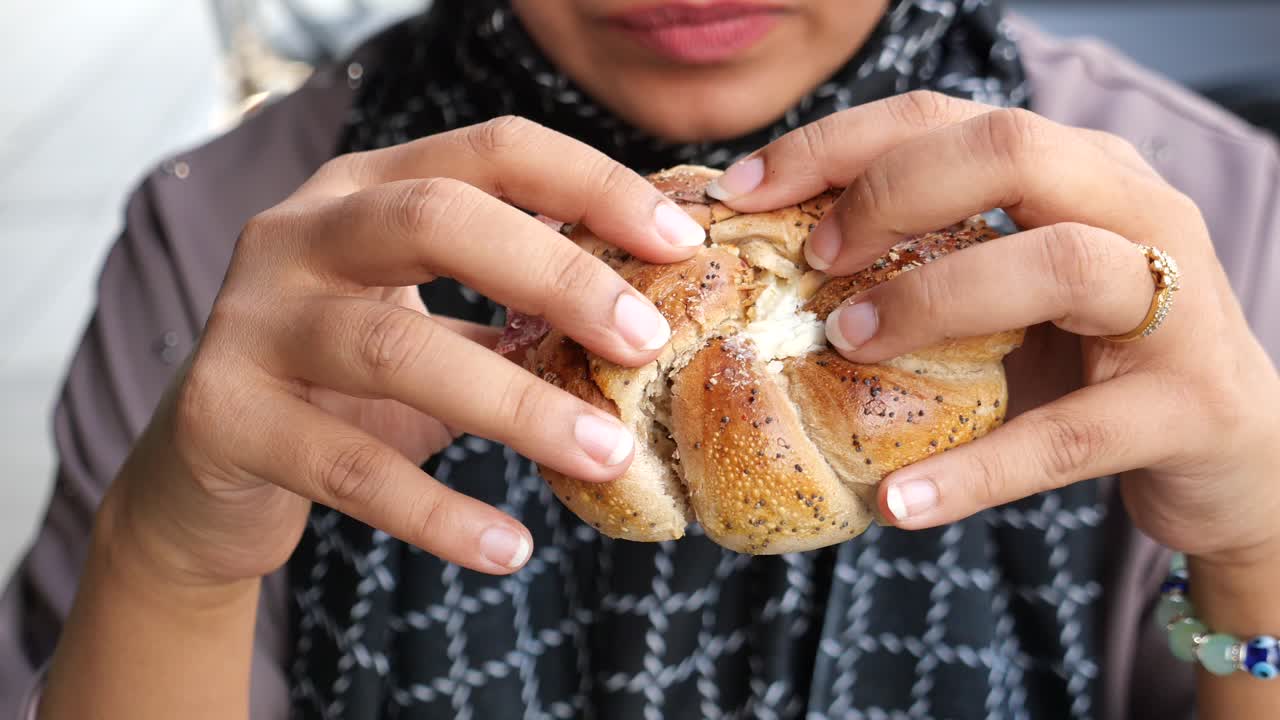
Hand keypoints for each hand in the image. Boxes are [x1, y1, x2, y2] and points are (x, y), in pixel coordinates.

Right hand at [109, 116, 708, 585]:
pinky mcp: (223, 415)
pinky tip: (508, 547)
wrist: (202, 471)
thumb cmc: (345, 386)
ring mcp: (249, 320)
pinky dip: (438, 512)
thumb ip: (511, 306)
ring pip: (394, 347)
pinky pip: (347, 468)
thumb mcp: (427, 322)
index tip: (680, 242)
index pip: (490, 152)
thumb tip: (653, 311)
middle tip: (648, 343)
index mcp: (362, 190)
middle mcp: (296, 233)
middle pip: (436, 219)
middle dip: (557, 276)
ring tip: (607, 455)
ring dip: (516, 406)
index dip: (591, 184)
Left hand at [706, 91, 1279, 568]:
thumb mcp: (1007, 289)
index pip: (945, 118)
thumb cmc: (1090, 358)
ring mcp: (1172, 303)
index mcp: (1076, 169)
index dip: (838, 143)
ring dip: (933, 298)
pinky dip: (976, 470)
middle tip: (816, 256)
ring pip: (1053, 265)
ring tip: (846, 341)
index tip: (744, 188)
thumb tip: (773, 271)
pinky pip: (1067, 437)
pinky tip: (900, 502)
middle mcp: (1131, 209)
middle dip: (891, 191)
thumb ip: (926, 260)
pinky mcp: (1186, 407)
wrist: (1230, 447)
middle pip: (1010, 149)